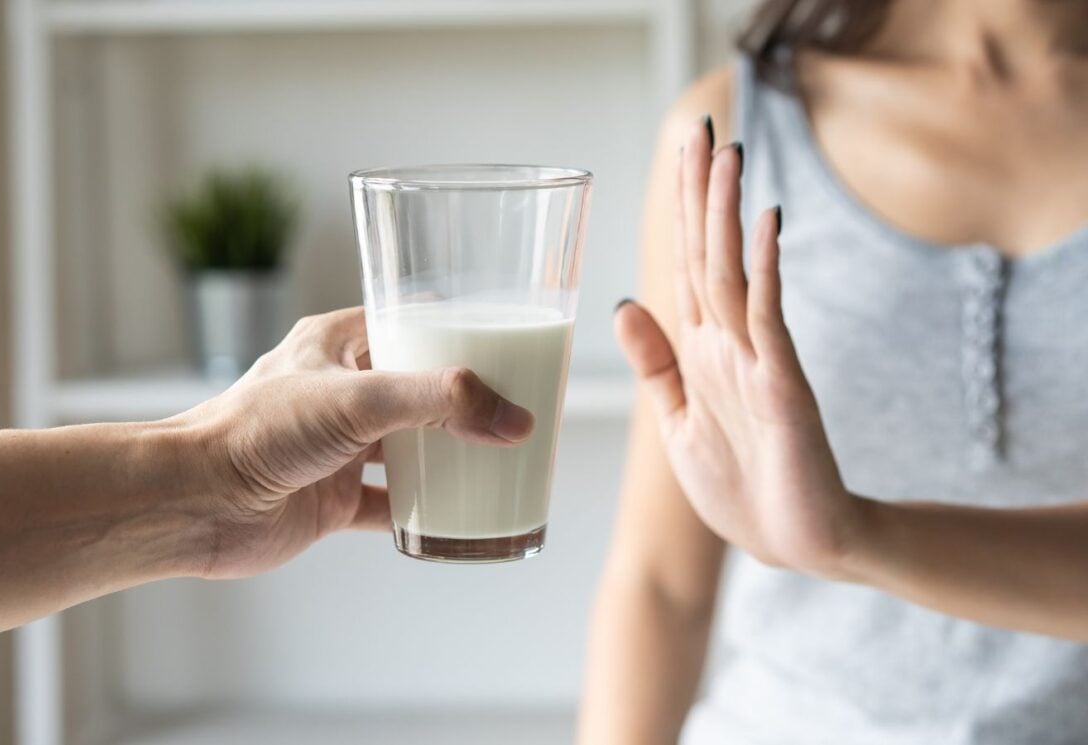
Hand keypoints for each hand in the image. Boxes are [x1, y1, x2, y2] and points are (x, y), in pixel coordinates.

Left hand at [181, 307, 534, 578]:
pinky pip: (391, 504)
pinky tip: (457, 516)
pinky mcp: (331, 498)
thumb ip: (439, 403)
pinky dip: (424, 511)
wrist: (196, 503)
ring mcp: (336, 447)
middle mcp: (338, 391)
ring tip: (500, 455)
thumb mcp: (358, 398)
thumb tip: (513, 419)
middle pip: (416, 387)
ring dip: (449, 454)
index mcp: (336, 345)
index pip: (407, 321)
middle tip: (515, 402)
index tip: (507, 338)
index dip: (455, 327)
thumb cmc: (256, 431)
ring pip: (408, 445)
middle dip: (464, 398)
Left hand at [614, 118, 864, 576]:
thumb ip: (656, 365)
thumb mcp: (677, 422)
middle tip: (700, 127)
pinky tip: (766, 224)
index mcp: (699, 353)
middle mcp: (727, 345)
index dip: (680, 211)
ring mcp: (757, 361)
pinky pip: (769, 319)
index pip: (686, 265)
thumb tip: (624, 306)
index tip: (678, 153)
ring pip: (734, 273)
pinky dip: (767, 271)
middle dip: (701, 193)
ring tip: (726, 155)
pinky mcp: (783, 388)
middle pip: (709, 254)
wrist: (795, 543)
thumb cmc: (740, 487)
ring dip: (726, 215)